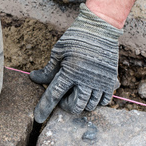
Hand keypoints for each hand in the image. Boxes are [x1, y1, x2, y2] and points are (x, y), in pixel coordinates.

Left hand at [30, 3, 122, 122]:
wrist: (101, 27)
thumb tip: (35, 78)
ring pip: (90, 105)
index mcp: (70, 71)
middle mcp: (86, 79)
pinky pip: (104, 100)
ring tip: (77, 91)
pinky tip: (90, 91)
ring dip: (81, 103)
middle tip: (65, 95)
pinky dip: (96, 101)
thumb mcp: (58, 50)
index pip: (54, 95)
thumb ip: (48, 68)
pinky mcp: (111, 80)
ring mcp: (100, 81)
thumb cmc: (77, 37)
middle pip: (75, 107)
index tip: (38, 118)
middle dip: (67, 105)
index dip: (44, 108)